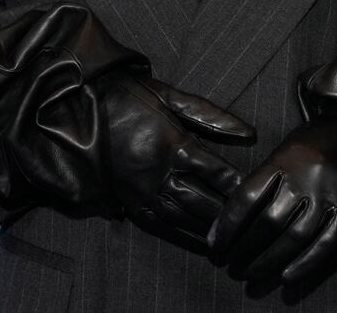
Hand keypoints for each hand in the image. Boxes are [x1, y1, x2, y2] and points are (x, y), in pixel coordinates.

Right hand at [92, 70, 256, 250]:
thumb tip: (249, 132)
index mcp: (175, 144)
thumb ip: (210, 115)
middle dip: (229, 213)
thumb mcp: (170, 96)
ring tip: (234, 239)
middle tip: (253, 224)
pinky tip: (202, 241)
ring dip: (210, 229)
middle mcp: (161, 172)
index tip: (258, 192)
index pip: (217, 171)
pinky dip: (185, 234)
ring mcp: (144, 190)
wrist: (78, 111)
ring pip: (185, 216)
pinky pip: (162, 224)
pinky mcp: (130, 200)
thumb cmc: (129, 96)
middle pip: (204, 200)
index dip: (238, 184)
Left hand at [207, 112, 336, 286]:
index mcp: (284, 159)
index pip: (247, 197)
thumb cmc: (319, 141)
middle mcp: (305, 179)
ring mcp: (328, 197)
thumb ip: (266, 177)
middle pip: (268, 222)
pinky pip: (325, 244)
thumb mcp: (288, 146)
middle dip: (245, 249)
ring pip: (294, 237)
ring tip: (251, 275)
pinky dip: (305, 264)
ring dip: (269, 261)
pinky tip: (286, 278)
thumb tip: (237, 214)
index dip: (228, 224)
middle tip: (232, 265)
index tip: (215, 244)